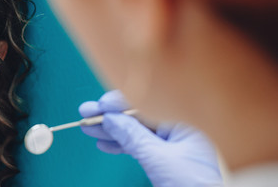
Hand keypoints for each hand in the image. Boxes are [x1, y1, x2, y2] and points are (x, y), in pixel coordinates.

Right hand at [79, 90, 222, 186]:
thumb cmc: (194, 186)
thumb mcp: (159, 159)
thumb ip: (133, 136)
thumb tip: (111, 119)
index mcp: (186, 122)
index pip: (149, 104)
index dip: (121, 103)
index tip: (101, 105)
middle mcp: (179, 130)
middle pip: (138, 117)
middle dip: (110, 116)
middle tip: (86, 112)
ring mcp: (171, 146)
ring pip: (135, 132)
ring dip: (110, 131)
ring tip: (88, 128)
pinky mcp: (164, 160)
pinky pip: (138, 147)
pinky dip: (120, 145)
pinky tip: (104, 143)